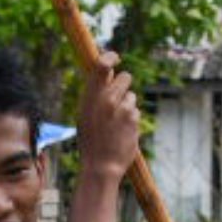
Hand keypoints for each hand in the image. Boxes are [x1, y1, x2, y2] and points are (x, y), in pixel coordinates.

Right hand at [73, 63, 144, 213]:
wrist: (101, 165)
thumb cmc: (91, 139)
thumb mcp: (85, 114)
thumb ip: (96, 94)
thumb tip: (108, 73)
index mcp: (91, 96)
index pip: (102, 65)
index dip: (110, 56)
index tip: (115, 57)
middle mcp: (107, 99)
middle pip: (125, 77)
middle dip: (124, 84)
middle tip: (117, 98)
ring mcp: (122, 109)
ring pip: (131, 96)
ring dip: (127, 105)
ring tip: (116, 123)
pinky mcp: (134, 118)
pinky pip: (135, 111)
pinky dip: (131, 120)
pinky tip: (122, 131)